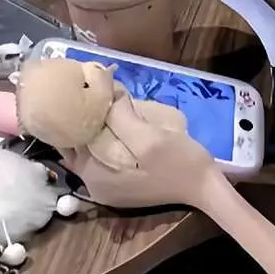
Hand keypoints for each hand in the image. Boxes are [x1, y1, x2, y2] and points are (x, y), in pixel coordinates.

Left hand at [61, 97, 223, 210]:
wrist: (205, 187)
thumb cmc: (180, 163)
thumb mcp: (151, 137)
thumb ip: (122, 117)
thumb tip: (108, 94)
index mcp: (93, 173)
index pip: (69, 135)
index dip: (76, 109)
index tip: (86, 86)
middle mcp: (91, 183)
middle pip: (77, 141)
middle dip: (83, 115)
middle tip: (96, 87)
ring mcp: (104, 186)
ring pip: (88, 146)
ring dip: (94, 124)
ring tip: (105, 100)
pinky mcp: (118, 184)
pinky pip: (100, 154)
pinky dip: (103, 136)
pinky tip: (115, 122)